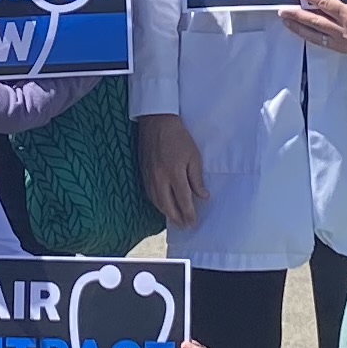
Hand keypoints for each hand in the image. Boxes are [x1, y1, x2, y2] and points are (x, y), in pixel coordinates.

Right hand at [135, 111, 206, 230]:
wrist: (156, 122)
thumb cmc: (178, 137)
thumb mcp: (194, 156)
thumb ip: (197, 178)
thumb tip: (202, 196)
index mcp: (174, 173)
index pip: (183, 200)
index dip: (188, 213)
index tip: (193, 222)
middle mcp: (160, 178)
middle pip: (167, 205)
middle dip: (177, 217)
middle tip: (184, 225)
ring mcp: (150, 176)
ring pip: (157, 201)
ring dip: (166, 212)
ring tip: (175, 219)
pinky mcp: (144, 172)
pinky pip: (149, 193)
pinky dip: (156, 203)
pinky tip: (162, 205)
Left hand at [278, 0, 346, 54]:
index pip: (324, 3)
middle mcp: (345, 30)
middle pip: (315, 21)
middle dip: (297, 15)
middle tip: (282, 10)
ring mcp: (344, 42)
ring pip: (316, 35)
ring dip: (299, 28)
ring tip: (286, 21)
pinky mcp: (345, 49)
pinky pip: (323, 43)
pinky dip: (311, 36)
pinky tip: (302, 32)